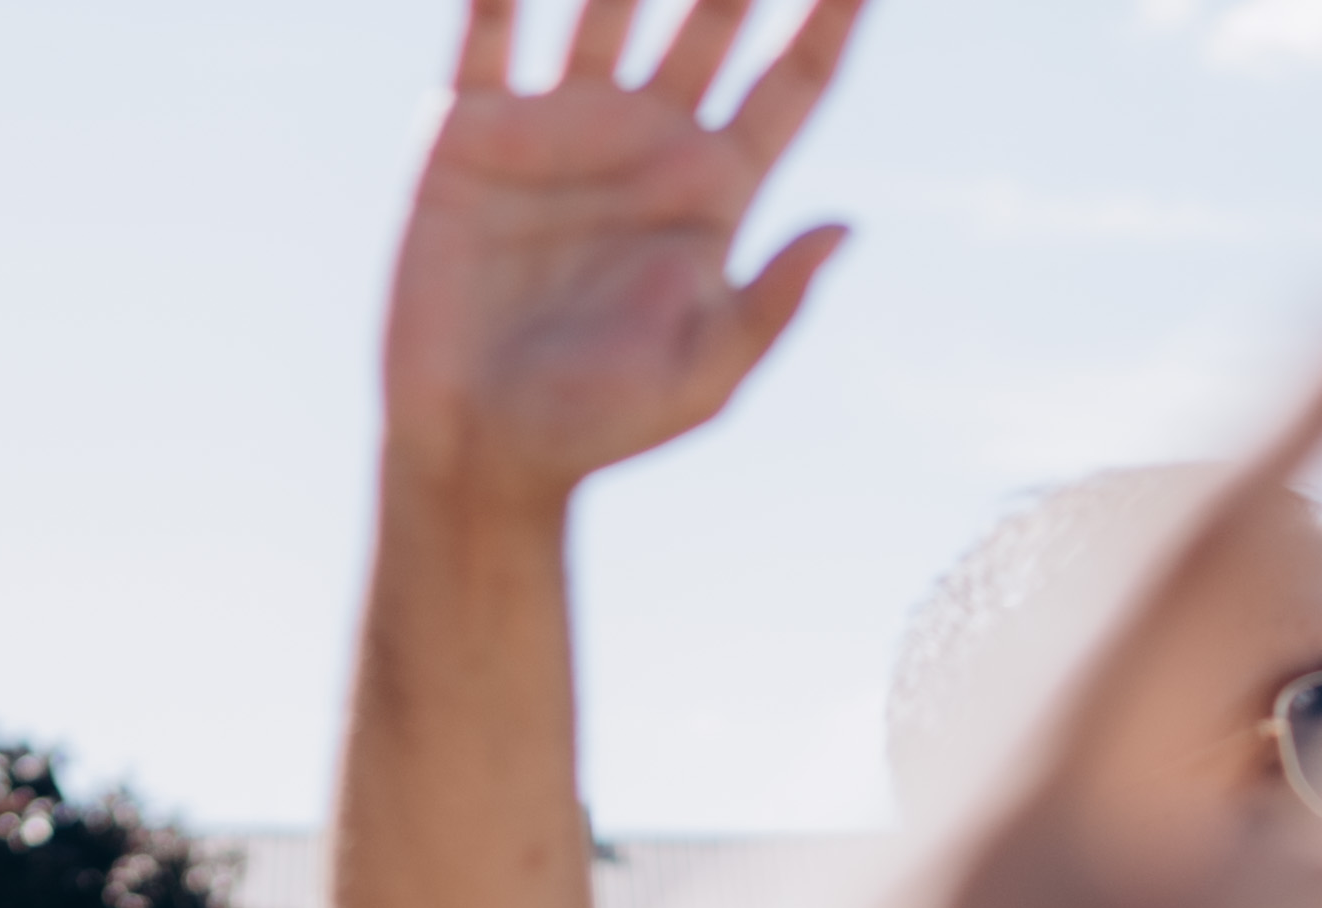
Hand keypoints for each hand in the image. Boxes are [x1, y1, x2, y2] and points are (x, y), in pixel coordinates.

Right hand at [385, 0, 859, 512]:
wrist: (475, 449)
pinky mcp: (471, 129)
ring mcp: (559, 123)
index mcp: (714, 189)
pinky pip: (488, 25)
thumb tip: (849, 226)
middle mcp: (644, 136)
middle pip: (711, 11)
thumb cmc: (598, 429)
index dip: (832, 15)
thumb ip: (772, 303)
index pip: (792, 79)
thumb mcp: (705, 378)